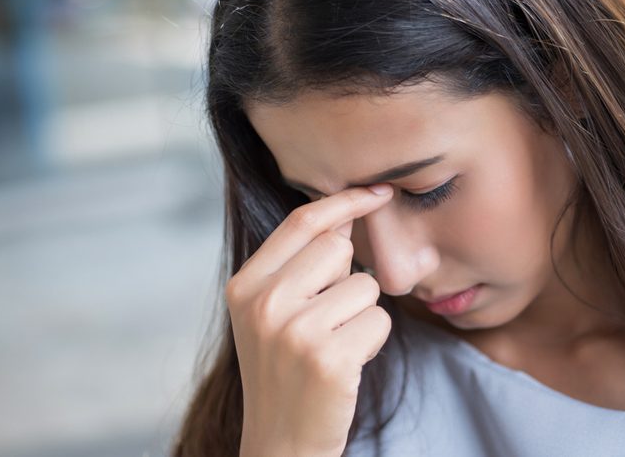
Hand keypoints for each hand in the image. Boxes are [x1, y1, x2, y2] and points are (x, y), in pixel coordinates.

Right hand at [225, 184, 393, 456]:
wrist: (281, 441)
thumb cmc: (284, 371)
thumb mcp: (271, 313)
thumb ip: (299, 266)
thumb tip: (345, 218)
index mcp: (245, 286)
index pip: (301, 223)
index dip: (343, 202)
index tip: (376, 192)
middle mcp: (263, 303)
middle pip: (338, 249)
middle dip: (347, 278)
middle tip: (328, 317)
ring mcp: (293, 331)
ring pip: (365, 286)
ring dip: (360, 315)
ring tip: (333, 345)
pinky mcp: (328, 358)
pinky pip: (379, 321)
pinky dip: (372, 342)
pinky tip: (346, 364)